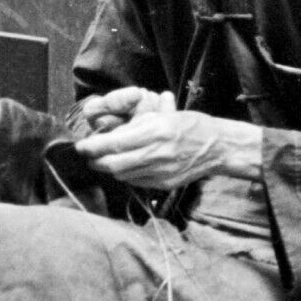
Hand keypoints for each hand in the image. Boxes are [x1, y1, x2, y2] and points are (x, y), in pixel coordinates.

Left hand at [76, 93, 262, 188]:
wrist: (218, 147)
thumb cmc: (192, 126)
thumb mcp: (165, 116)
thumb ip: (138, 126)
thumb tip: (112, 134)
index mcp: (156, 132)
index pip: (116, 143)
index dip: (94, 146)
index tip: (82, 145)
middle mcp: (157, 153)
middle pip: (114, 163)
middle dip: (96, 161)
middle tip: (88, 155)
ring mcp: (162, 172)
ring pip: (123, 175)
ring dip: (109, 169)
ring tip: (103, 161)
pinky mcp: (165, 184)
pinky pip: (136, 182)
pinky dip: (125, 175)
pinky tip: (124, 167)